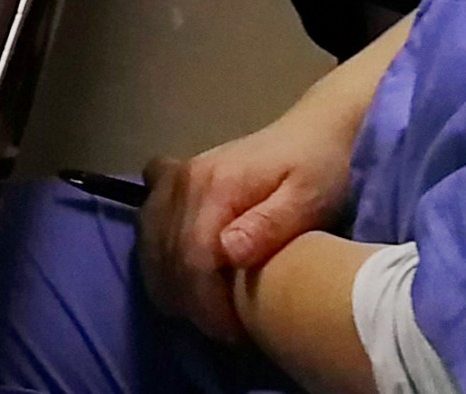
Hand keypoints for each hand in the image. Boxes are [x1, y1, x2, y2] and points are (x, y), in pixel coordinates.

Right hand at [137, 105, 359, 347]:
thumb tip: (229, 251)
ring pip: (148, 242)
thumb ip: (270, 224)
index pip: (193, 255)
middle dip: (191, 303)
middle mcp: (186, 178)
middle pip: (167, 254)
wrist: (315, 132)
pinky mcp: (173, 180)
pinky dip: (155, 256)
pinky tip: (178, 276)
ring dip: (169, 284)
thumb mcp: (308, 197)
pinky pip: (146, 222)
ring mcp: (176, 177)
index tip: (236, 333)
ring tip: (206, 311)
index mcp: (217, 184)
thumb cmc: (319, 169)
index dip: (208, 304)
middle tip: (227, 330)